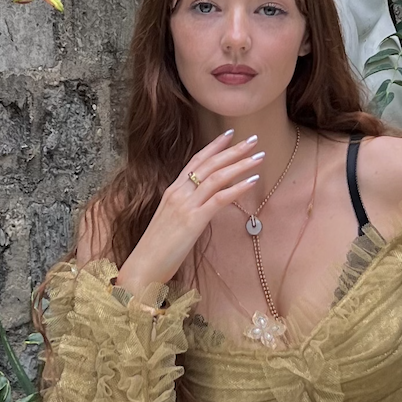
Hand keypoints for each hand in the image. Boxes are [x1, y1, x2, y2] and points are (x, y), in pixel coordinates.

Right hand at [113, 132, 264, 303]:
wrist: (142, 266)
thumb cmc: (157, 249)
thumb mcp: (171, 220)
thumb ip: (186, 207)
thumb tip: (204, 202)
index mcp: (172, 191)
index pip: (195, 160)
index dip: (213, 146)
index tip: (230, 134)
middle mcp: (178, 193)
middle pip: (209, 164)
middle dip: (233, 150)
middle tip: (253, 139)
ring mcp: (185, 205)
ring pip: (216, 177)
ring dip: (240, 164)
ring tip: (259, 157)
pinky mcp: (193, 221)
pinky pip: (219, 199)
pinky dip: (237, 188)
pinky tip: (252, 181)